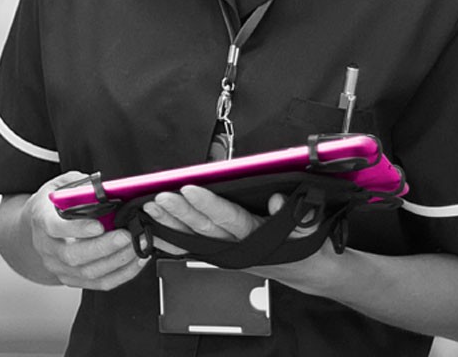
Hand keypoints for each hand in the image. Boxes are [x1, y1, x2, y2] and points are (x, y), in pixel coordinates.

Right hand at [26, 171, 149, 289]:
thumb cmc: (55, 205)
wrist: (40, 228)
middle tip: (126, 236)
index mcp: (42, 220)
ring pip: (88, 272)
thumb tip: (104, 188)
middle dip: (104, 247)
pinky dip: (121, 274)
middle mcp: (47, 247)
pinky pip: (99, 283)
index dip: (77, 229)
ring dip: (117, 261)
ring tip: (136, 246)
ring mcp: (58, 266)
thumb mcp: (62, 186)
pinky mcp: (71, 279)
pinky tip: (134, 261)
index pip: (55, 228)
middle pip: (73, 255)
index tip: (98, 226)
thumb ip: (80, 186)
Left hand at [141, 185, 313, 254]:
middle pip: (202, 227)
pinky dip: (170, 241)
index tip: (189, 189)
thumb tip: (276, 201)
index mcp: (256, 235)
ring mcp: (225, 251)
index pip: (228, 217)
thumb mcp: (309, 228)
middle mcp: (236, 245)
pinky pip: (189, 248)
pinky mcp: (219, 254)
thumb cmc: (304, 245)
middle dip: (178, 211)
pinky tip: (152, 233)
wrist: (305, 269)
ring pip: (191, 237)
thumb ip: (295, 215)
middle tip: (159, 197)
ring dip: (168, 223)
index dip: (207, 204)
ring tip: (149, 209)